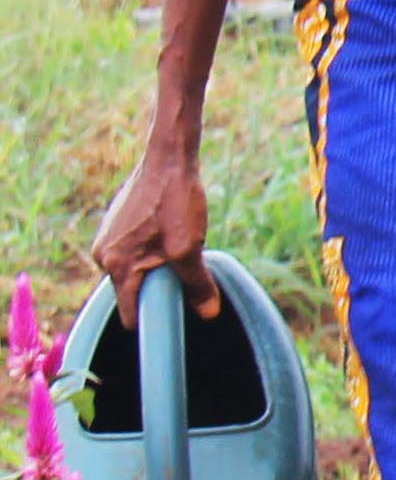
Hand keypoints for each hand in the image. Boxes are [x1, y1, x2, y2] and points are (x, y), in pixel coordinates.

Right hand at [94, 132, 219, 325]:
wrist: (168, 158)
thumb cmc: (175, 201)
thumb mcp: (189, 247)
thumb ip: (196, 284)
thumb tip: (208, 314)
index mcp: (115, 265)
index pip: (129, 313)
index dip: (152, 321)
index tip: (174, 319)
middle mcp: (103, 254)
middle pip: (132, 291)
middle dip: (157, 289)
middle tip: (183, 275)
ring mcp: (107, 238)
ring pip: (135, 270)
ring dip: (156, 268)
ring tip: (178, 249)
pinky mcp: (116, 225)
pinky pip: (134, 251)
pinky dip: (152, 251)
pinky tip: (170, 235)